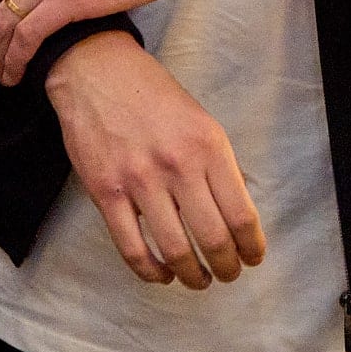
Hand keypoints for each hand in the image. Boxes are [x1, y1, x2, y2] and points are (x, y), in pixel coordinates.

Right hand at [45, 33, 265, 288]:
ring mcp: (139, 180)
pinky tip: (161, 274)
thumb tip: (241, 210)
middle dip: (226, 267)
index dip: (251, 246)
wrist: (98, 71)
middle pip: (213, 238)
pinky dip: (151, 271)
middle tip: (228, 275)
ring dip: (191, 276)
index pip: (241, 213)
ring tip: (197, 280)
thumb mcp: (201, 120)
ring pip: (175, 250)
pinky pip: (132, 248)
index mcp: (208, 145)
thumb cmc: (153, 96)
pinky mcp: (106, 192)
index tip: (252, 258)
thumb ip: (220, 164)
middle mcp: (178, 164)